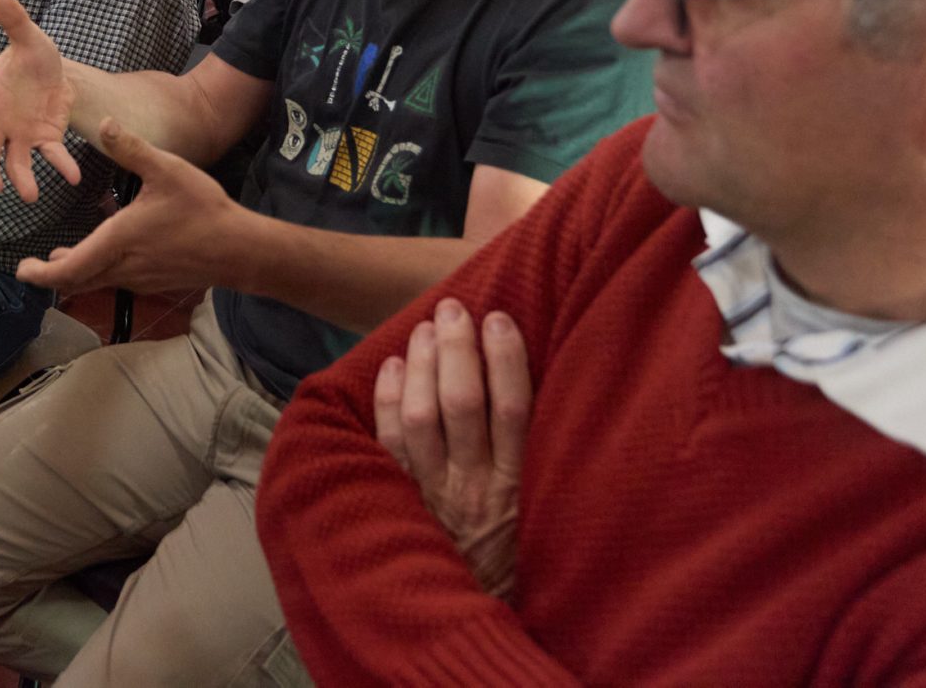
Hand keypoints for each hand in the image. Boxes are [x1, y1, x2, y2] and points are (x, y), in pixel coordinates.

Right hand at [0, 0, 80, 200]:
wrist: (57, 72)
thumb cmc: (33, 56)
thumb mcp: (29, 38)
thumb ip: (15, 22)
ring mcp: (20, 135)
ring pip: (13, 163)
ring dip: (20, 179)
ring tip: (30, 195)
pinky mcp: (45, 140)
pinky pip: (51, 156)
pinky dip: (61, 166)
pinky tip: (73, 176)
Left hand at [15, 119, 240, 295]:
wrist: (239, 249)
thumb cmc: (203, 210)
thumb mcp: (167, 170)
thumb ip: (132, 148)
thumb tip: (103, 122)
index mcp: (118, 240)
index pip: (69, 270)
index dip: (41, 274)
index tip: (22, 270)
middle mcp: (123, 266)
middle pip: (77, 282)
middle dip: (53, 275)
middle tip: (34, 265)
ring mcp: (139, 278)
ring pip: (96, 281)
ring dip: (77, 271)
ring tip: (61, 257)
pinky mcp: (153, 280)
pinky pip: (116, 279)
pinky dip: (99, 269)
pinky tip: (106, 248)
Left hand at [374, 298, 530, 599]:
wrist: (464, 615)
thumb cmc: (510, 550)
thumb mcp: (538, 507)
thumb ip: (536, 452)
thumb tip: (530, 378)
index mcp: (517, 486)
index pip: (515, 410)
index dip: (506, 359)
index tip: (500, 318)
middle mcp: (472, 487)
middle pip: (461, 403)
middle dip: (456, 349)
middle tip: (453, 310)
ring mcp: (430, 494)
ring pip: (420, 418)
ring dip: (422, 365)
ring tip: (427, 328)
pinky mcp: (396, 499)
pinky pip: (386, 445)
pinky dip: (387, 400)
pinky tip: (394, 367)